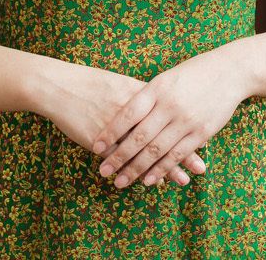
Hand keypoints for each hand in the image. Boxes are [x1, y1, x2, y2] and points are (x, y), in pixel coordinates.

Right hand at [37, 61, 207, 187]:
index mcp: (138, 94)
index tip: (205, 142)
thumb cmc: (90, 83)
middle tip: (200, 168)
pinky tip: (147, 181)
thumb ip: (142, 95)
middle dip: (183, 153)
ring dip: (163, 168)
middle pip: (162, 135)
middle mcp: (131, 112)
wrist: (59, 87)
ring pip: (145, 152)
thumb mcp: (120, 83)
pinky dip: (136, 171)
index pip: (169, 114)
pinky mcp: (100, 140)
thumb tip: (162, 104)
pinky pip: (123, 160)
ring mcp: (116, 128)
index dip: (186, 129)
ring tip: (182, 181)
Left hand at [93, 51, 249, 189]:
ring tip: (120, 181)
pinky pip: (178, 155)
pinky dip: (162, 170)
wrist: (229, 71)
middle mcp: (170, 106)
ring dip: (137, 169)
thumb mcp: (166, 78)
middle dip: (119, 156)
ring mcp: (186, 121)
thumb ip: (146, 96)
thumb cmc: (193, 73)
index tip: (96, 146)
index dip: (111, 132)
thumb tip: (121, 114)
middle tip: (103, 172)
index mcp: (157, 89)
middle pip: (139, 136)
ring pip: (157, 150)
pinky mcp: (202, 133)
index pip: (128, 114)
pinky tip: (149, 180)